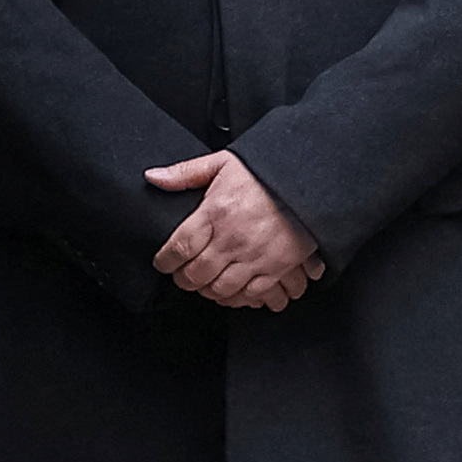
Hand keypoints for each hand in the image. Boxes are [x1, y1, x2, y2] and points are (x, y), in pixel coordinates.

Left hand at [146, 150, 325, 308]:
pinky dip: (236, 298)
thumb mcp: (222, 164)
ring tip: (204, 283)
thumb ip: (184, 173)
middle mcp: (232, 239)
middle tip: (181, 275)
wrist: (307, 183)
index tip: (162, 263)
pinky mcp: (275, 268)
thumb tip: (154, 177)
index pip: (179, 247)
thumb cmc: (265, 174)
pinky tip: (230, 290)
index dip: (165, 261)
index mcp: (215, 213)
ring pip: (220, 289)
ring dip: (207, 290)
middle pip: (196, 274)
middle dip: (183, 279)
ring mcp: (254, 257)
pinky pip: (250, 295)